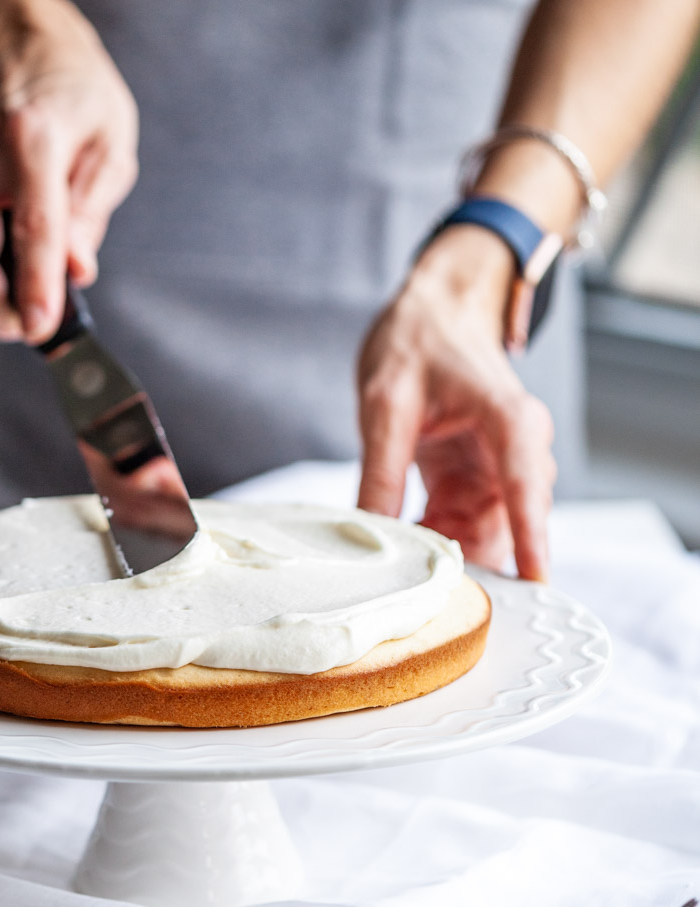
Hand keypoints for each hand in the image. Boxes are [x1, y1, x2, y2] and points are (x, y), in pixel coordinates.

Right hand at [0, 0, 138, 343]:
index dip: (37, 287)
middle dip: (1, 309)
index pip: (35, 228)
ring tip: (20, 261)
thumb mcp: (110, 147)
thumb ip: (91, 212)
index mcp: (35, 138)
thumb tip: (76, 271)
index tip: (40, 331)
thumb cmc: (74, 101)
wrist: (12, 47)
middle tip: (32, 323)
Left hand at [356, 226, 555, 580]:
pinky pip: (462, 526)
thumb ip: (381, 471)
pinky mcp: (476, 480)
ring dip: (447, 555)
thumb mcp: (386, 404)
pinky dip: (434, 541)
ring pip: (484, 532)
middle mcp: (516, 450)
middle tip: (432, 595)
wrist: (432, 311)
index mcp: (510, 420)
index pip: (525, 485)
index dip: (530, 536)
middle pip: (509, 522)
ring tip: (403, 570)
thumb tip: (372, 533)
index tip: (535, 582)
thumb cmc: (419, 339)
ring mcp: (498, 469)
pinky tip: (400, 548)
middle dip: (476, 561)